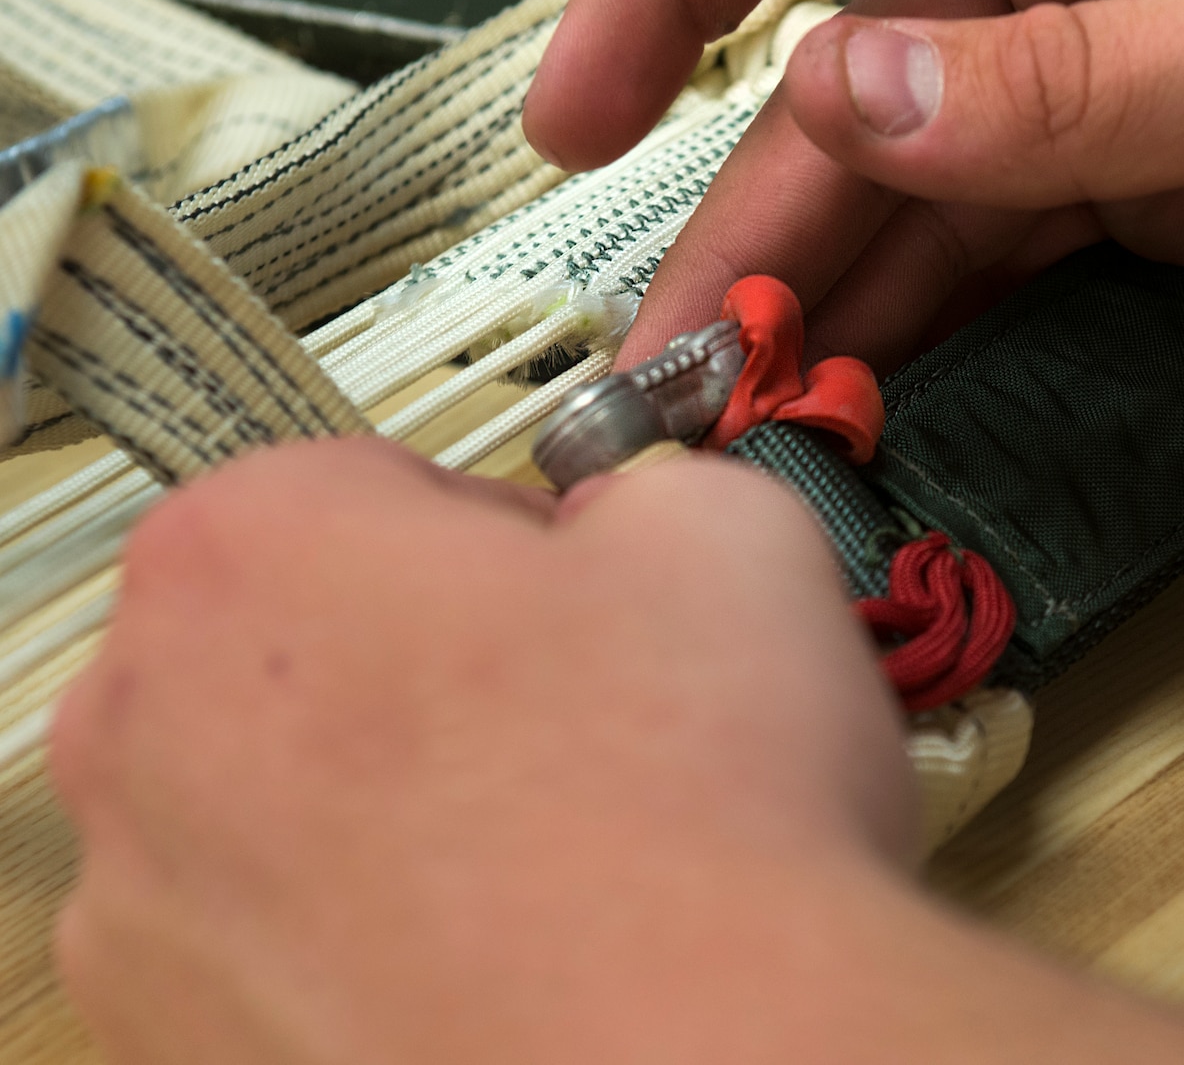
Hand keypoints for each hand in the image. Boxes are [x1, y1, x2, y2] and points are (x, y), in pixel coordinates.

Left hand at [50, 440, 914, 1061]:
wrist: (704, 1052)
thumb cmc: (696, 816)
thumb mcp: (727, 528)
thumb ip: (634, 488)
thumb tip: (624, 531)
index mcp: (251, 545)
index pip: (369, 490)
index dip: (499, 546)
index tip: (565, 601)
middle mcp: (148, 723)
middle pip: (297, 648)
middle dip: (423, 670)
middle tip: (567, 725)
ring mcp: (145, 907)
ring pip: (278, 808)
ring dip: (387, 812)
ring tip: (547, 853)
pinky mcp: (183, 1045)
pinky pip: (275, 953)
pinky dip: (364, 946)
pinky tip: (494, 952)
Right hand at [524, 0, 1183, 370]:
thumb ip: (1087, 78)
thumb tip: (850, 86)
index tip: (588, 97)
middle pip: (851, 63)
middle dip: (752, 206)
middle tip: (680, 359)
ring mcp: (1119, 87)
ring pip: (916, 186)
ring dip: (826, 294)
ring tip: (747, 413)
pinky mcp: (1164, 202)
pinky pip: (1004, 262)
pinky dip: (930, 332)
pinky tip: (867, 402)